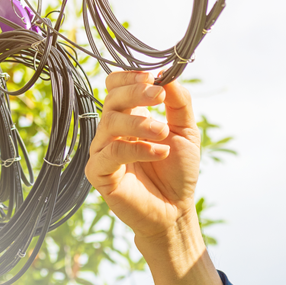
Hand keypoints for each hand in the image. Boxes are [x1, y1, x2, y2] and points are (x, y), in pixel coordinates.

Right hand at [85, 71, 202, 238]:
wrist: (176, 210)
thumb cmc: (178, 171)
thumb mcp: (187, 131)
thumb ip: (179, 103)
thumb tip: (168, 74)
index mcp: (130, 117)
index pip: (115, 86)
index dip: (129, 77)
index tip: (153, 78)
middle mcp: (113, 131)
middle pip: (111, 99)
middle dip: (136, 93)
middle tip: (159, 96)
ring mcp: (103, 151)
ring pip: (109, 123)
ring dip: (139, 123)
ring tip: (163, 132)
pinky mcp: (99, 173)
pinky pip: (110, 153)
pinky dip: (136, 149)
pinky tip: (160, 152)